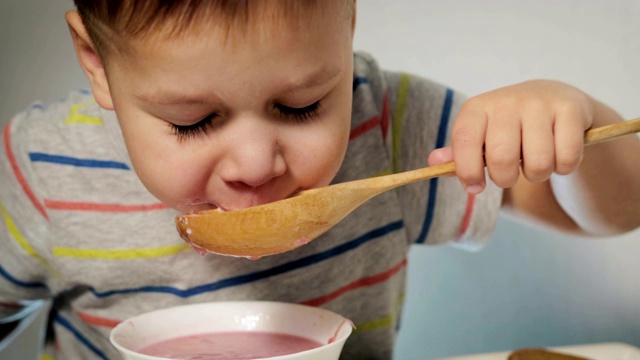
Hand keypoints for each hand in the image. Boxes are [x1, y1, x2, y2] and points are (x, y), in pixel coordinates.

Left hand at [429, 80, 594, 192]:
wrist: (552, 99)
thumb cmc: (507, 128)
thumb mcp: (480, 138)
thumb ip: (458, 154)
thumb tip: (433, 163)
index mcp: (477, 109)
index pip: (464, 142)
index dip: (467, 172)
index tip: (474, 187)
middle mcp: (506, 101)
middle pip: (502, 159)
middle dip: (505, 179)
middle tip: (510, 175)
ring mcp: (540, 103)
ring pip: (538, 163)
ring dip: (538, 175)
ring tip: (535, 163)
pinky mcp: (570, 109)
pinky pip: (567, 158)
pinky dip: (564, 168)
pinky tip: (559, 155)